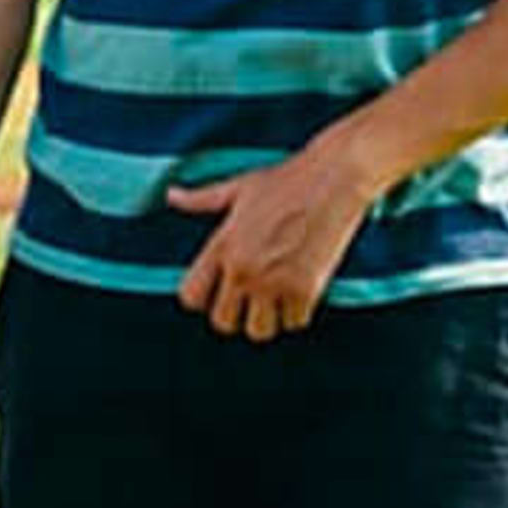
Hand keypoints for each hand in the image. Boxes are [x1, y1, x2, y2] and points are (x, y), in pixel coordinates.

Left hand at [165, 140, 378, 340]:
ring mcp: (273, 281)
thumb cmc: (289, 178)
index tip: (220, 290)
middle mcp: (242, 268)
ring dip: (269, 319)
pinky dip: (299, 313)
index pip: (191, 297)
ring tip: (279, 298)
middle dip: (237, 313)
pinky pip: (294, 323)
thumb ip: (202, 199)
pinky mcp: (305, 289)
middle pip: (223, 322)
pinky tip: (303, 292)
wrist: (336, 176)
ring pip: (258, 331)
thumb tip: (171, 196)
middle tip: (255, 297)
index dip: (203, 299)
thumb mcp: (239, 187)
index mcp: (222, 244)